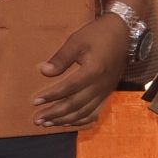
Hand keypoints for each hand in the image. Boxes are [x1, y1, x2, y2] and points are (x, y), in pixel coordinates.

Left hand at [34, 13, 129, 127]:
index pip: (69, 88)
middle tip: (37, 119)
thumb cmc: (97, 34)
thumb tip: (44, 71)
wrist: (122, 33)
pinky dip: (81, 121)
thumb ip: (61, 58)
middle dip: (55, 114)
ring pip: (84, 112)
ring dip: (65, 120)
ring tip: (48, 124)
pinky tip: (68, 123)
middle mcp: (101, 85)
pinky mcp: (107, 93)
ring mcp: (105, 91)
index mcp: (94, 70)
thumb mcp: (77, 40)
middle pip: (76, 105)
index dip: (51, 96)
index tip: (35, 101)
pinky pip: (95, 112)